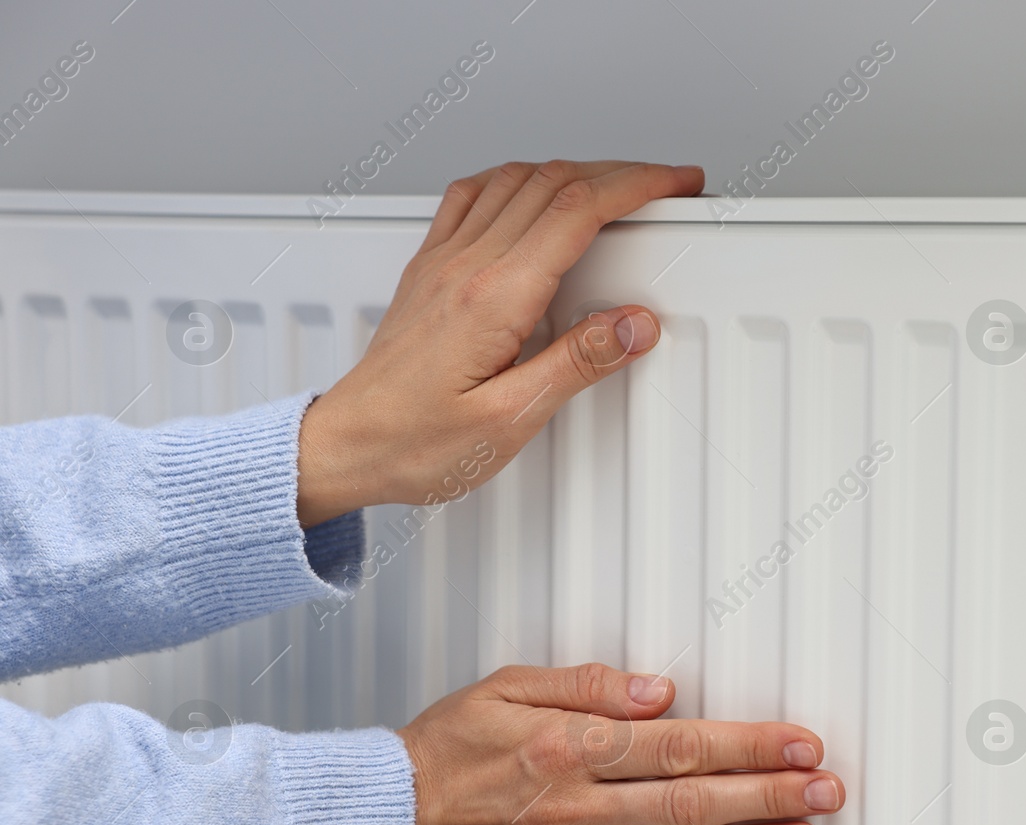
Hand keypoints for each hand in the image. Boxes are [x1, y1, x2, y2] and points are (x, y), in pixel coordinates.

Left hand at [295, 160, 704, 526]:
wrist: (346, 446)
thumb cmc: (414, 443)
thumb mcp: (510, 420)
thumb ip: (576, 365)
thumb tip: (631, 325)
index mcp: (492, 297)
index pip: (576, 212)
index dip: (635, 186)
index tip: (672, 184)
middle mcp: (465, 266)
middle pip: (553, 182)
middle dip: (619, 172)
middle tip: (663, 183)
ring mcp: (442, 261)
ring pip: (516, 180)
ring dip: (574, 170)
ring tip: (615, 185)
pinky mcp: (428, 269)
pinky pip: (474, 195)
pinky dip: (517, 179)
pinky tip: (531, 190)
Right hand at [395, 663, 844, 824]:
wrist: (383, 819)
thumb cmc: (446, 747)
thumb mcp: (510, 686)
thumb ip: (590, 685)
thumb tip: (659, 689)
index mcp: (570, 747)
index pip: (679, 744)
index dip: (749, 743)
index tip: (800, 742)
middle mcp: (578, 806)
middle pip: (692, 801)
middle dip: (770, 794)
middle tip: (828, 790)